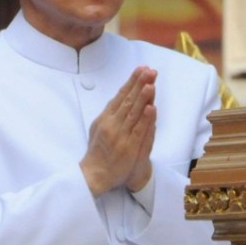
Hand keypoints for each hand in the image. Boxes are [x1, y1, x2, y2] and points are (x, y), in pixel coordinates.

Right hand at [80, 67, 156, 196]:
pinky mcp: (128, 148)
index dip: (132, 82)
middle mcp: (112, 124)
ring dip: (142, 97)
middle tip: (149, 70)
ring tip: (150, 83)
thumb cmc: (98, 151)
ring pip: (133, 113)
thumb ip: (110, 113)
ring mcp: (120, 135)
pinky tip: (151, 108)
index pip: (120, 96)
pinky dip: (145, 119)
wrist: (94, 174)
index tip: (141, 69)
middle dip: (139, 84)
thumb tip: (120, 96)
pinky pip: (138, 131)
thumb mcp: (99, 127)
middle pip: (128, 100)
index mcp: (105, 118)